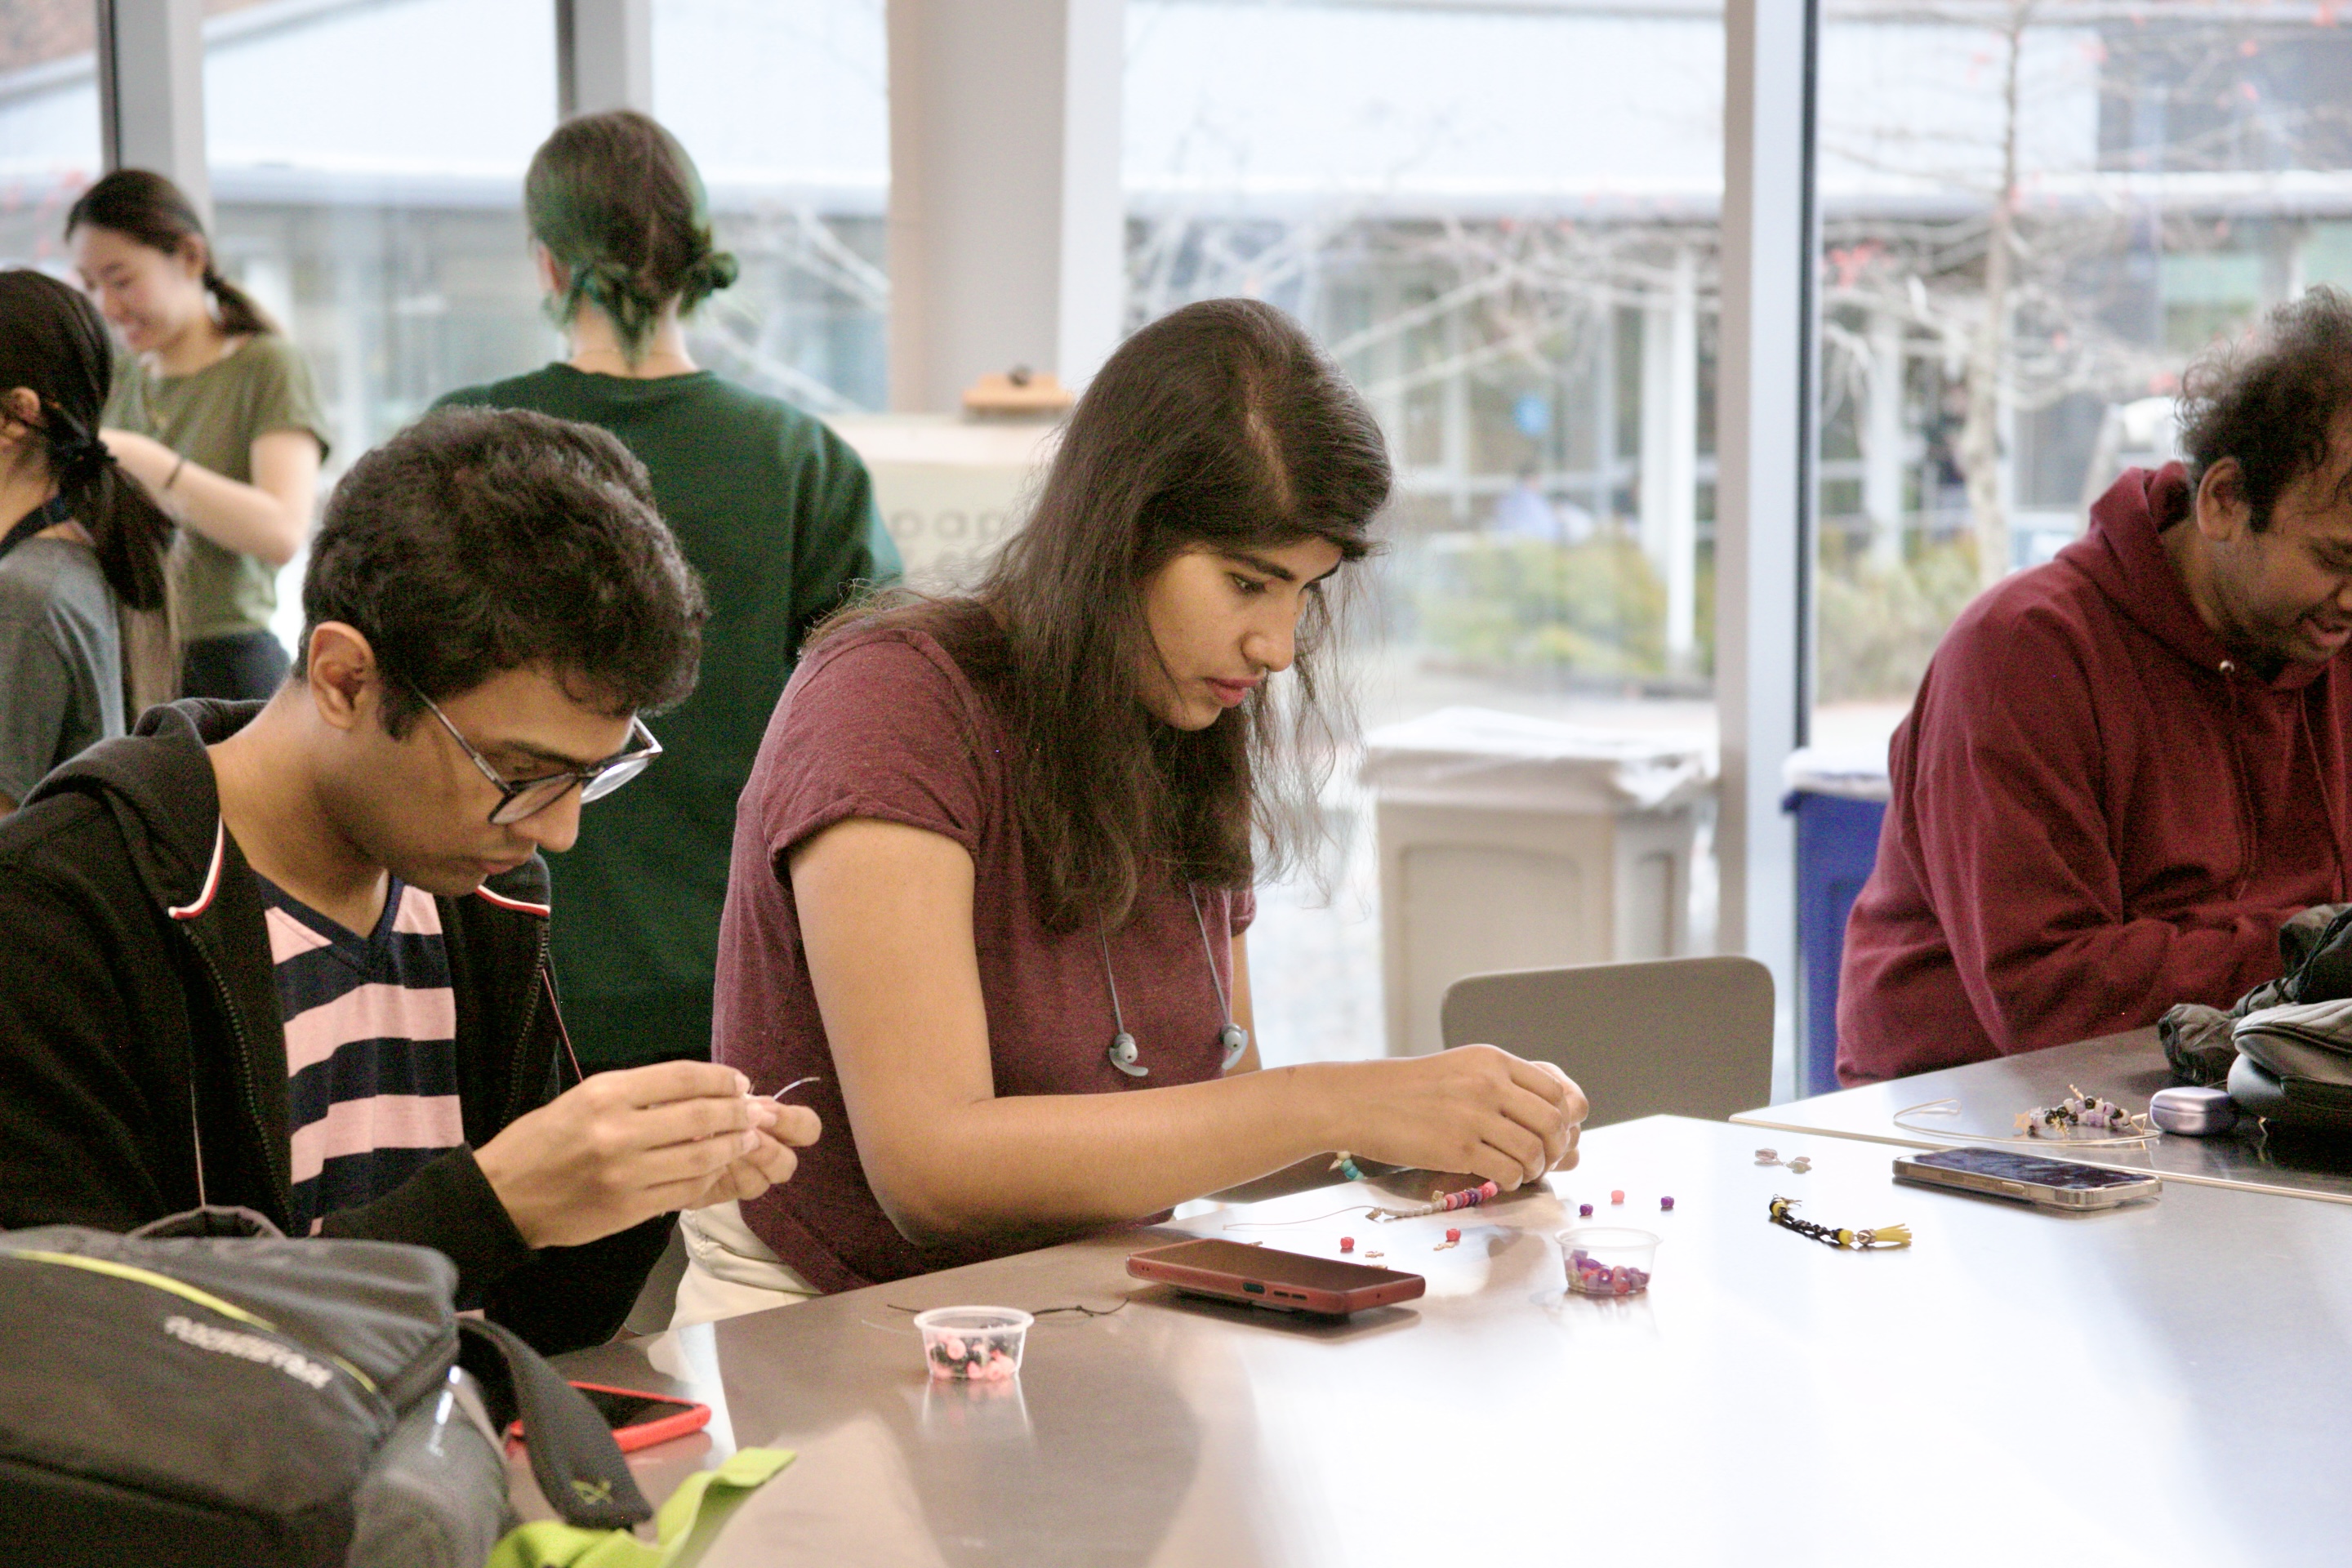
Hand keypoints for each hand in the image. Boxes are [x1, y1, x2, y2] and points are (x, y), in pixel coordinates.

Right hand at [475, 1061, 822, 1248]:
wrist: (505, 1197)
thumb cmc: (543, 1141)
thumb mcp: (583, 1098)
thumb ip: (637, 1093)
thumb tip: (697, 1090)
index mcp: (605, 1094)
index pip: (682, 1078)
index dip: (720, 1079)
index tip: (739, 1082)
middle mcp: (618, 1131)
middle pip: (700, 1116)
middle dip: (737, 1112)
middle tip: (755, 1112)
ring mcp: (626, 1173)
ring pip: (701, 1156)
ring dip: (732, 1145)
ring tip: (745, 1138)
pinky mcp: (631, 1209)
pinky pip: (686, 1190)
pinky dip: (709, 1177)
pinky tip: (718, 1167)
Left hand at [680, 1102, 821, 1215]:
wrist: (661, 1126)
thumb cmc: (692, 1100)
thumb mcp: (714, 1090)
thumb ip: (734, 1097)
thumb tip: (747, 1103)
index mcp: (774, 1127)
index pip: (807, 1128)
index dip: (792, 1122)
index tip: (765, 1113)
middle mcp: (765, 1156)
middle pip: (788, 1164)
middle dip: (767, 1150)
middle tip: (742, 1137)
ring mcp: (743, 1179)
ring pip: (760, 1183)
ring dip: (739, 1164)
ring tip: (716, 1146)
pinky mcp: (716, 1194)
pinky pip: (725, 1193)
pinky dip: (714, 1174)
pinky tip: (697, 1159)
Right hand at [1330, 1045, 1587, 1190]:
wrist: (1361, 1100)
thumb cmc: (1410, 1088)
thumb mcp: (1461, 1067)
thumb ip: (1502, 1082)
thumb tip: (1549, 1112)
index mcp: (1492, 1060)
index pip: (1554, 1090)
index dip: (1564, 1117)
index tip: (1555, 1133)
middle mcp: (1488, 1084)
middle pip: (1553, 1122)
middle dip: (1556, 1148)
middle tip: (1544, 1158)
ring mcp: (1474, 1117)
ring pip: (1534, 1151)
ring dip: (1535, 1168)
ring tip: (1521, 1171)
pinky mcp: (1458, 1149)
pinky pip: (1508, 1172)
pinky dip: (1513, 1181)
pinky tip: (1501, 1178)